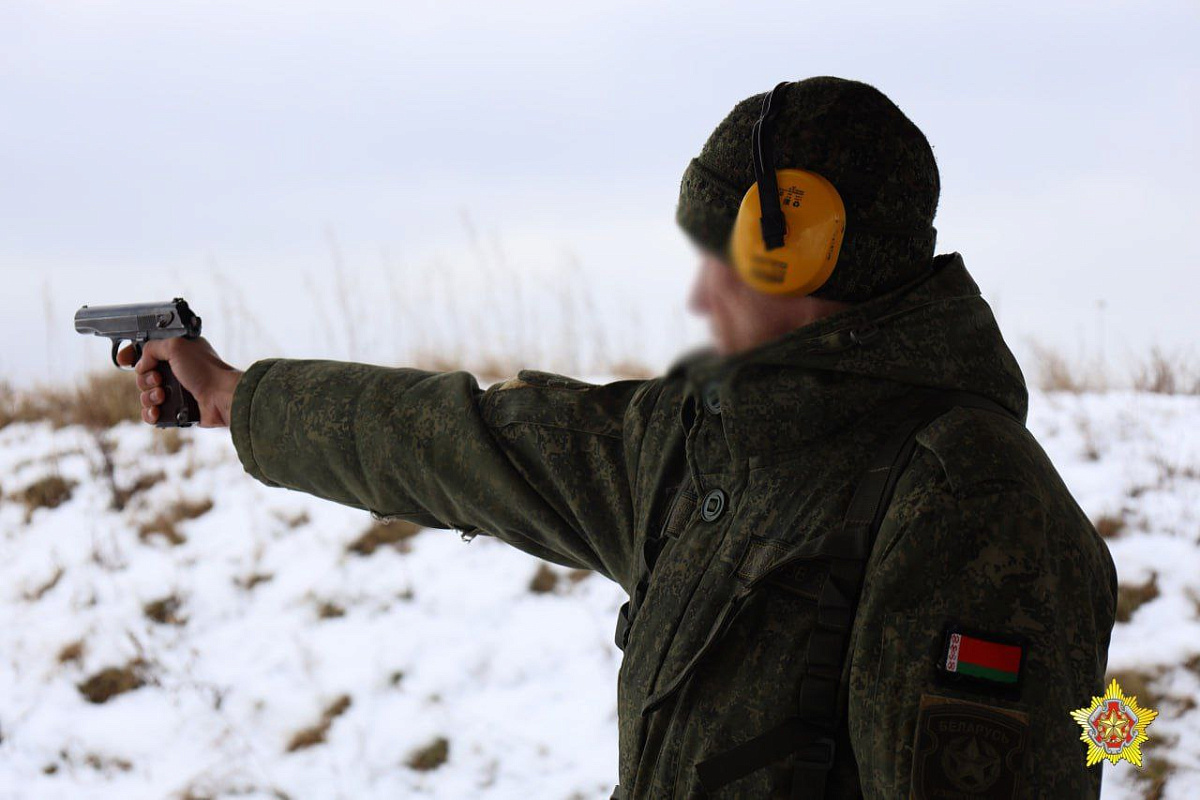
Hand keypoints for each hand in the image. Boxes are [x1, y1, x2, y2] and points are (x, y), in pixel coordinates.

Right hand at [116, 337, 242, 427]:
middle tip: (159, 379)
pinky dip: (150, 413)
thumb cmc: (205, 370)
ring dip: (149, 396)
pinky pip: (151, 414)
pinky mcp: (176, 410)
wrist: (221, 396)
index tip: (123, 359)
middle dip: (145, 379)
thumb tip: (142, 363)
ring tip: (163, 395)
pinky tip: (157, 411)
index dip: (131, 355)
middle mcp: (175, 371)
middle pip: (142, 376)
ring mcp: (175, 391)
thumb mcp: (176, 346)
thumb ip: (153, 347)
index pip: (145, 351)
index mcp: (175, 353)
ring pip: (145, 395)